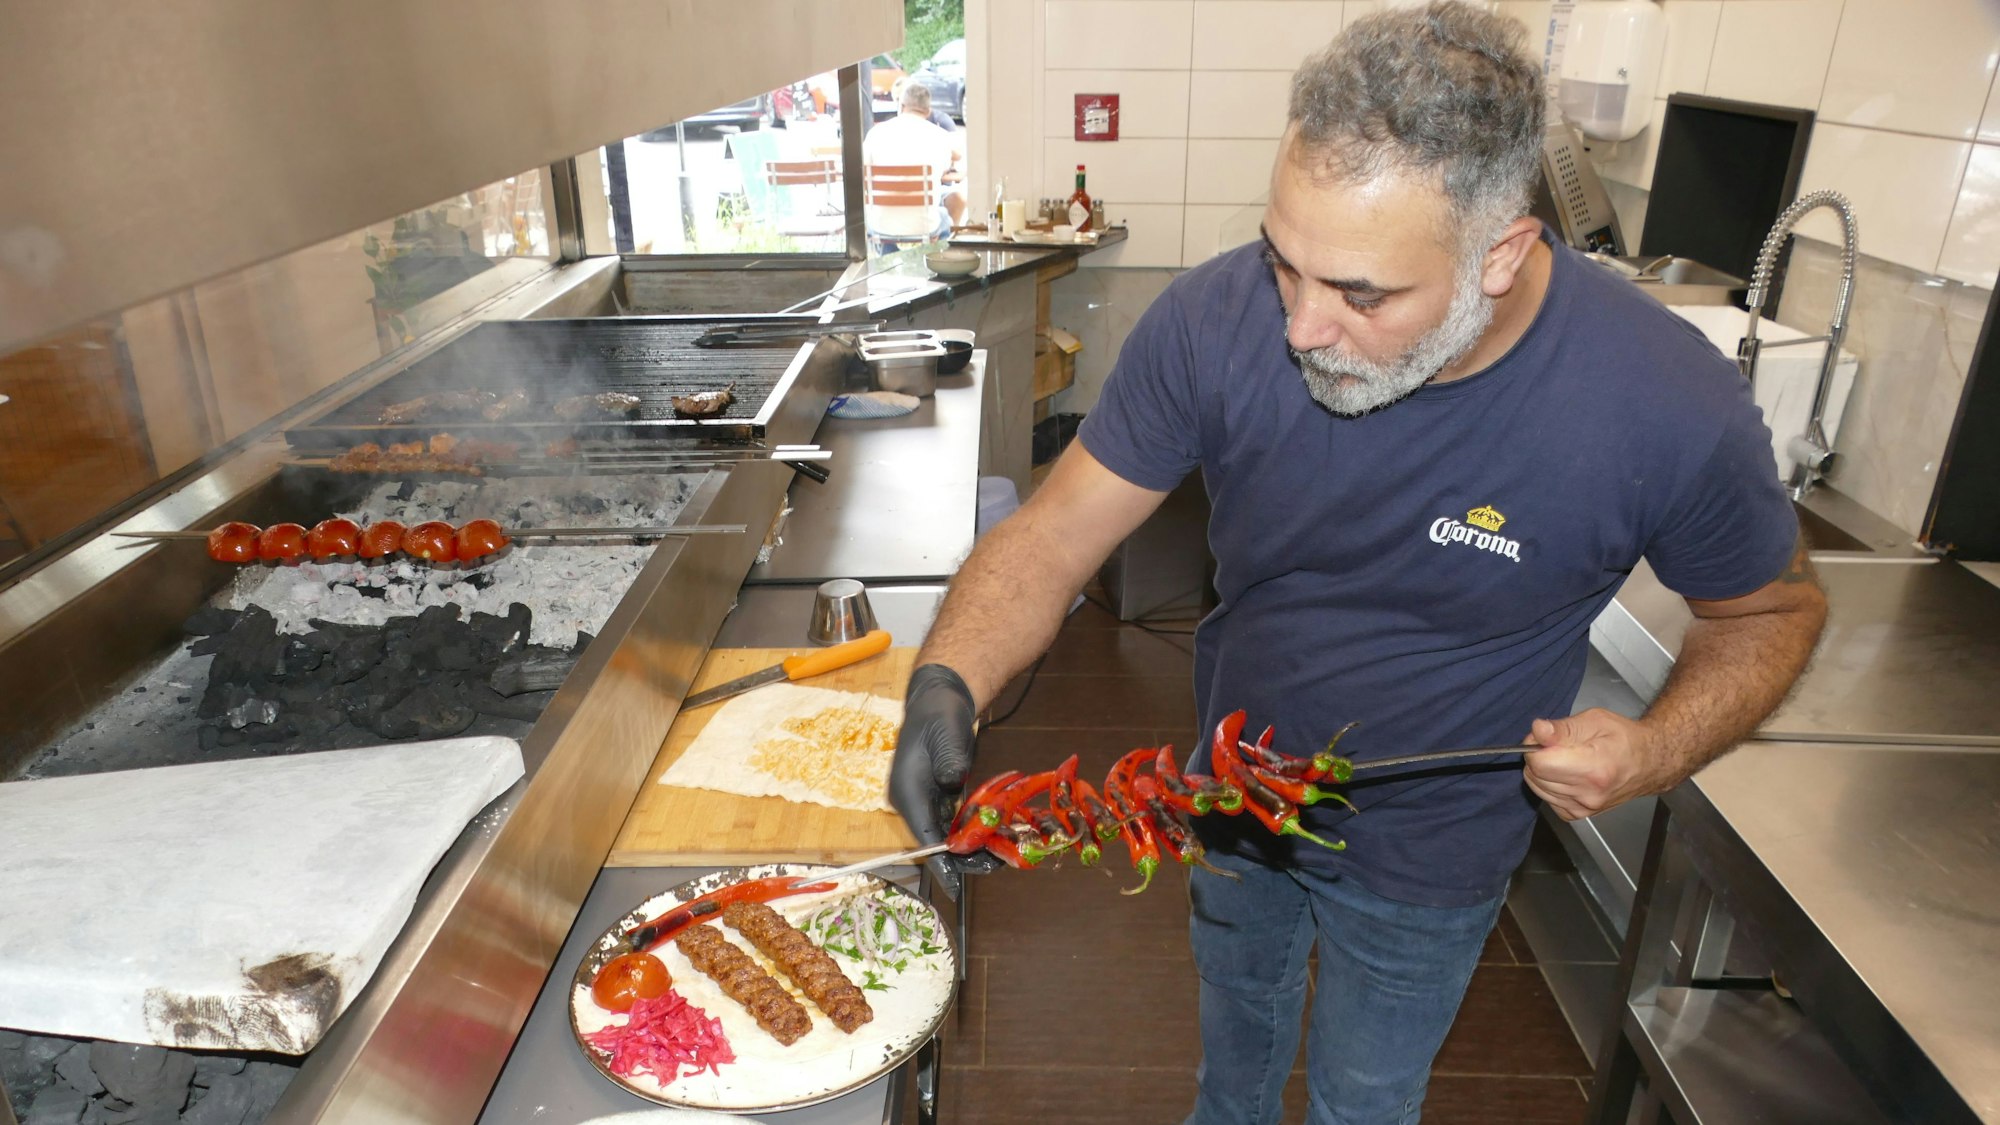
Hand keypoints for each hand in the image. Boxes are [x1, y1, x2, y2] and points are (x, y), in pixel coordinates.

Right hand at [890, 663, 1002, 899]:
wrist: (940, 697)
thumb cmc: (939, 713)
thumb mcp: (945, 733)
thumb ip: (949, 759)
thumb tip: (951, 782)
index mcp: (906, 791)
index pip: (924, 837)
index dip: (941, 864)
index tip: (955, 887)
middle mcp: (912, 800)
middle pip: (936, 840)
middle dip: (962, 859)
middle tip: (994, 867)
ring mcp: (925, 798)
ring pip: (947, 833)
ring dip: (970, 847)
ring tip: (999, 858)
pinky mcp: (939, 793)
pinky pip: (954, 821)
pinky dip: (972, 831)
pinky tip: (993, 838)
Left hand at [1520, 709, 1668, 820]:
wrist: (1649, 763)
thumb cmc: (1625, 739)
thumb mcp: (1594, 720)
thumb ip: (1562, 728)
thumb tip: (1538, 730)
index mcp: (1593, 769)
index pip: (1540, 763)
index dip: (1535, 746)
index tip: (1546, 737)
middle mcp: (1588, 794)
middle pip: (1536, 776)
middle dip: (1538, 756)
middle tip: (1557, 744)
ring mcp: (1583, 808)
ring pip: (1538, 787)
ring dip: (1543, 771)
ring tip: (1565, 758)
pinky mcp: (1578, 815)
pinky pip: (1547, 798)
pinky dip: (1549, 784)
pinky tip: (1566, 773)